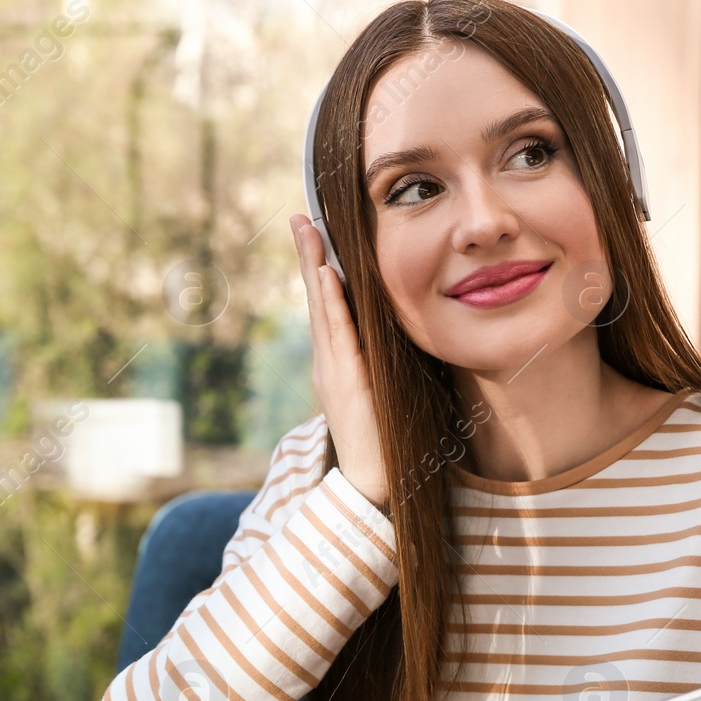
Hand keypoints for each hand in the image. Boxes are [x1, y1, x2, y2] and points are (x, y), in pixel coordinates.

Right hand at [289, 213, 387, 511]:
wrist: (373, 482)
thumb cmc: (386, 439)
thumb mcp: (386, 389)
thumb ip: (385, 363)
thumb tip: (400, 337)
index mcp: (338, 361)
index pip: (329, 306)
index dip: (321, 269)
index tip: (317, 233)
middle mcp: (328, 361)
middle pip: (317, 299)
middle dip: (308, 257)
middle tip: (300, 217)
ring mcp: (332, 370)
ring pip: (322, 309)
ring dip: (313, 268)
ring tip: (307, 232)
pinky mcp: (344, 381)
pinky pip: (337, 334)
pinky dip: (330, 303)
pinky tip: (326, 276)